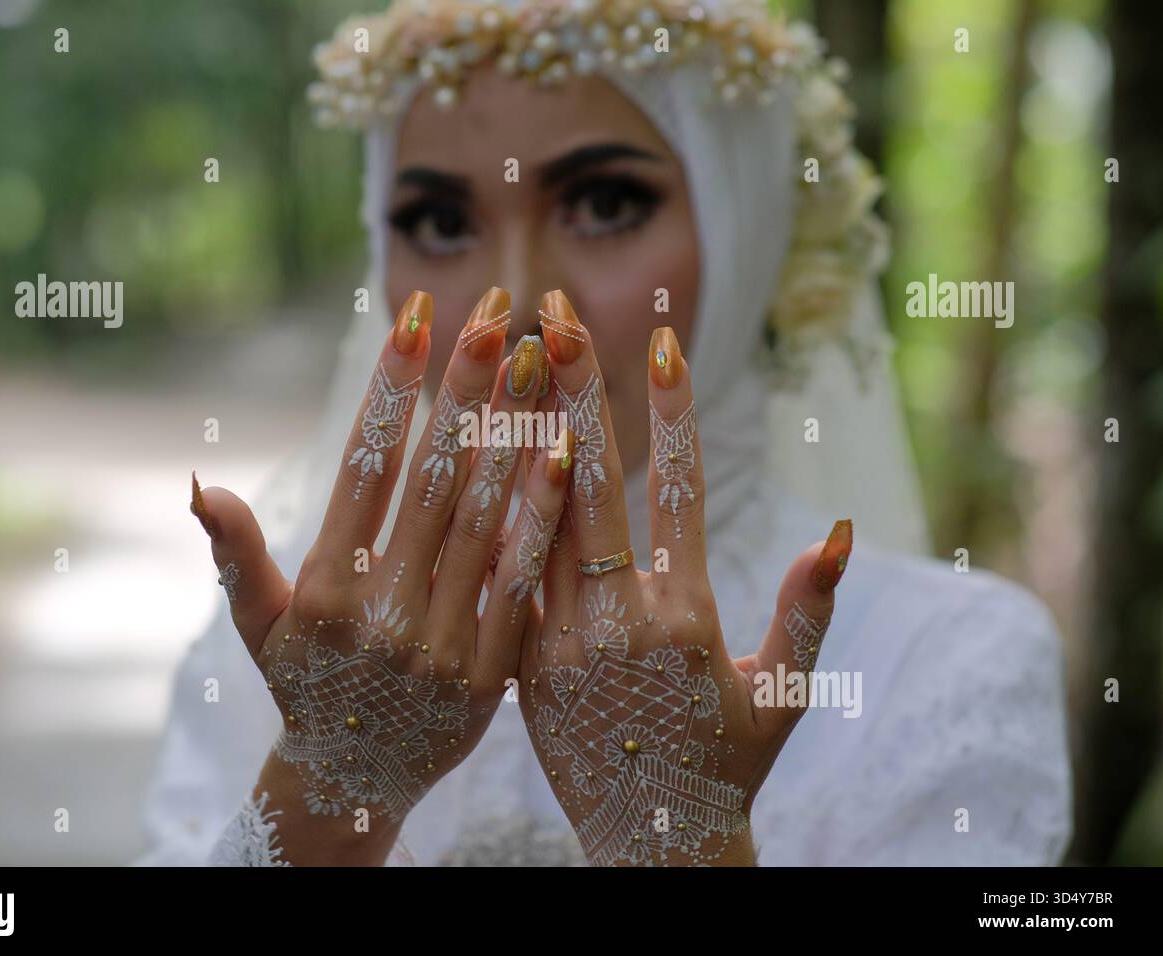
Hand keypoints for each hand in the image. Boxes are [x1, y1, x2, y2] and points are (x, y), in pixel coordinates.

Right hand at [191, 287, 566, 863]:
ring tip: (538, 358)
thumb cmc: (304, 687)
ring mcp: (439, 643)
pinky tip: (564, 451)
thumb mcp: (260, 625)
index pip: (365, 467)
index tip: (417, 318)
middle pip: (434, 479)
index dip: (391, 389)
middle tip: (496, 314)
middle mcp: (381, 611)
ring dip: (514, 432)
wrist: (354, 786)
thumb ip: (238, 553)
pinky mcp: (488, 673)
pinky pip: (520, 581)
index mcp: (324, 588)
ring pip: (484, 519)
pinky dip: (541, 516)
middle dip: (467, 390)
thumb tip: (200, 482)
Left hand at [517, 290, 853, 866]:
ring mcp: (559, 642)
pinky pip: (504, 574)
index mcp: (686, 618)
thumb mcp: (785, 694)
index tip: (659, 340)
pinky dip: (493, 510)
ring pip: (533, 521)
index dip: (670, 412)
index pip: (677, 490)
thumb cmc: (731, 765)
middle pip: (590, 486)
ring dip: (519, 434)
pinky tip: (476, 450)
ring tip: (504, 361)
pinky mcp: (519, 663)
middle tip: (552, 312)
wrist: (652, 841)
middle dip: (573, 393)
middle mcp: (617, 622)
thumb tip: (836, 531)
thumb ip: (811, 613)